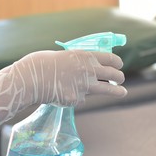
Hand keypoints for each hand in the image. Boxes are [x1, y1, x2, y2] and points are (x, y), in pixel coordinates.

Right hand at [0, 50, 126, 125]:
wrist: (32, 78)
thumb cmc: (44, 64)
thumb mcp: (66, 56)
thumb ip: (80, 63)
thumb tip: (91, 68)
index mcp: (86, 57)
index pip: (110, 58)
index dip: (117, 62)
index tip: (119, 65)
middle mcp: (89, 71)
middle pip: (113, 75)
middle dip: (119, 77)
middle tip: (121, 79)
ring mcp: (84, 86)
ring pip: (107, 90)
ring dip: (117, 91)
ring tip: (123, 92)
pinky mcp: (77, 99)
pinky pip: (81, 98)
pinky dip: (76, 96)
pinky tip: (65, 93)